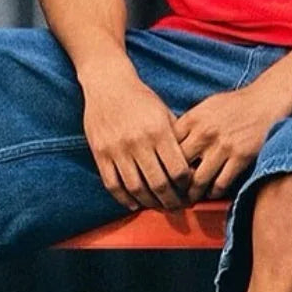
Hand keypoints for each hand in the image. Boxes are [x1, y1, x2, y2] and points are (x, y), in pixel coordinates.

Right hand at [79, 60, 191, 211]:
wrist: (108, 84)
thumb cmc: (140, 98)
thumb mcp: (164, 112)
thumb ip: (176, 138)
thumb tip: (191, 166)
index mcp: (158, 131)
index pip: (177, 170)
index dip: (186, 185)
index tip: (189, 190)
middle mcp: (138, 142)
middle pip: (158, 184)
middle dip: (171, 201)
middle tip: (177, 207)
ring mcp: (117, 149)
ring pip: (136, 188)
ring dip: (149, 203)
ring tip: (158, 206)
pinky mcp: (100, 153)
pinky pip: (112, 184)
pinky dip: (124, 199)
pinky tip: (134, 203)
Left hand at [174, 69, 291, 203]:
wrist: (265, 101)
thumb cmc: (234, 105)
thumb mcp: (206, 107)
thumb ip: (189, 124)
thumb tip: (171, 143)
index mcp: (193, 119)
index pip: (168, 146)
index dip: (163, 162)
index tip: (163, 173)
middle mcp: (205, 133)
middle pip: (179, 165)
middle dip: (174, 181)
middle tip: (172, 192)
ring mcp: (223, 146)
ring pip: (198, 180)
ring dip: (193, 193)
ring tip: (190, 198)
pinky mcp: (240, 157)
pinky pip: (221, 183)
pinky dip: (213, 192)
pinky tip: (211, 192)